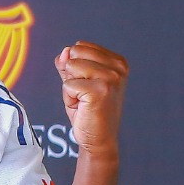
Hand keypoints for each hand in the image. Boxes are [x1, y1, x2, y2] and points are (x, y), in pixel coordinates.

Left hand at [54, 41, 127, 159]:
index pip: (80, 46)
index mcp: (117, 61)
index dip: (74, 67)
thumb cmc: (88, 109)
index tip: (87, 85)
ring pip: (70, 66)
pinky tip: (83, 107)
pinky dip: (69, 98)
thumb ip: (69, 64)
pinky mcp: (100, 90)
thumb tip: (64, 51)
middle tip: (84, 94)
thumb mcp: (77, 81)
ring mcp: (111, 78)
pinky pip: (68, 84)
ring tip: (84, 100)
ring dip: (70, 86)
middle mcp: (118, 67)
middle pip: (74, 52)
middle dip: (71, 74)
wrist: (98, 138)